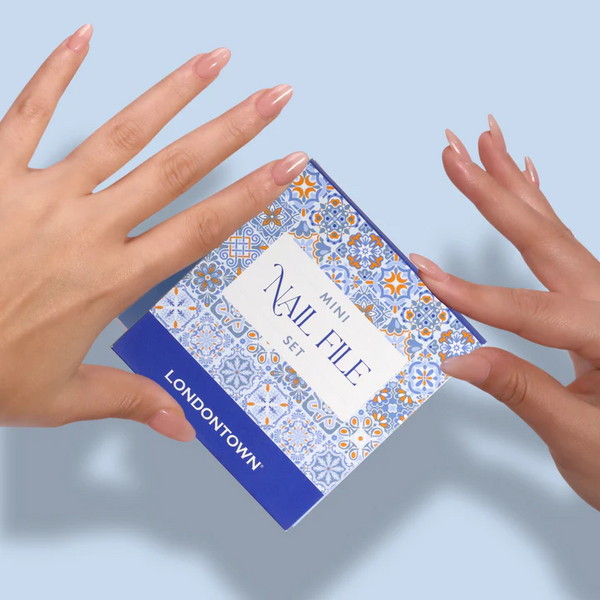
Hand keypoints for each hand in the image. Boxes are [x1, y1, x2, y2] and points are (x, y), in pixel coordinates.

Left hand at [0, 25, 307, 440]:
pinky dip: (56, 73)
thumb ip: (131, 399)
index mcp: (113, 280)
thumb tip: (184, 429)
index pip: (201, 229)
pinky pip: (30, 113)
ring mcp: (42, 194)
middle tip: (273, 96)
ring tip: (213, 59)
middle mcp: (89, 229)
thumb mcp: (63, 398)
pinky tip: (84, 37)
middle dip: (232, 128)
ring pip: (121, 133)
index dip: (251, 195)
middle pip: (176, 170)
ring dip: (172, 92)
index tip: (287, 164)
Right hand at [409, 116, 599, 510]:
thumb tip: (458, 358)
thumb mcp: (578, 438)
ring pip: (556, 231)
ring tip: (487, 145)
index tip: (425, 276)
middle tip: (456, 153)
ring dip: (516, 187)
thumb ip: (520, 390)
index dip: (473, 295)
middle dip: (495, 193)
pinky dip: (541, 210)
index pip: (530, 311)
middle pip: (546, 240)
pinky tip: (528, 180)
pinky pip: (565, 245)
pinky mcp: (596, 300)